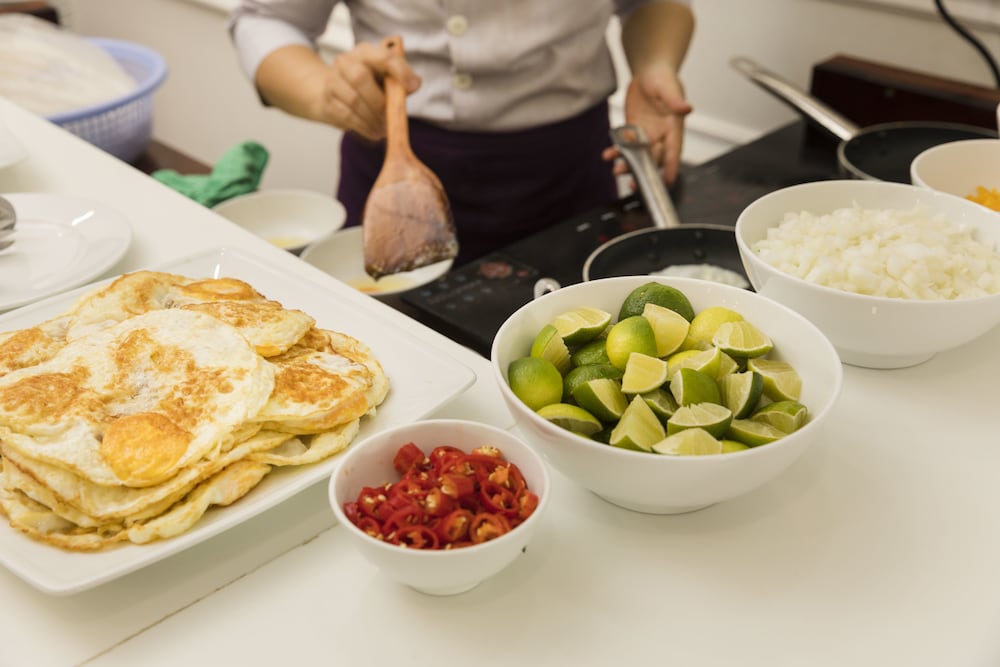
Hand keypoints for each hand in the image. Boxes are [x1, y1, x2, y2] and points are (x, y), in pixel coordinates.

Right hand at [310, 36, 420, 140]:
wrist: (329, 91)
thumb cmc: (366, 85)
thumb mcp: (384, 79)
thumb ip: (399, 82)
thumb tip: (414, 84)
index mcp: (365, 52)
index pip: (383, 56)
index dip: (400, 71)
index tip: (413, 86)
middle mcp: (346, 62)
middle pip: (360, 78)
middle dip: (380, 102)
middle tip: (391, 117)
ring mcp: (333, 80)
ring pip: (354, 101)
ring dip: (373, 118)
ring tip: (384, 128)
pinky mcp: (327, 101)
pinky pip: (347, 116)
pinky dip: (364, 127)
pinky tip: (374, 131)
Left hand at [603, 63, 692, 185]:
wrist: (648, 71)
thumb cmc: (663, 78)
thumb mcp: (668, 88)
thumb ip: (675, 100)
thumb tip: (687, 108)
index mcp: (673, 128)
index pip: (674, 152)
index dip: (672, 168)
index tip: (667, 182)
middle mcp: (660, 135)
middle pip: (653, 159)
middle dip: (644, 172)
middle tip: (634, 184)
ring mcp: (646, 134)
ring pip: (637, 156)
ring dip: (628, 165)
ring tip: (617, 171)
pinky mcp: (632, 130)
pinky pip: (624, 145)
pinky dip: (616, 151)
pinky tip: (607, 155)